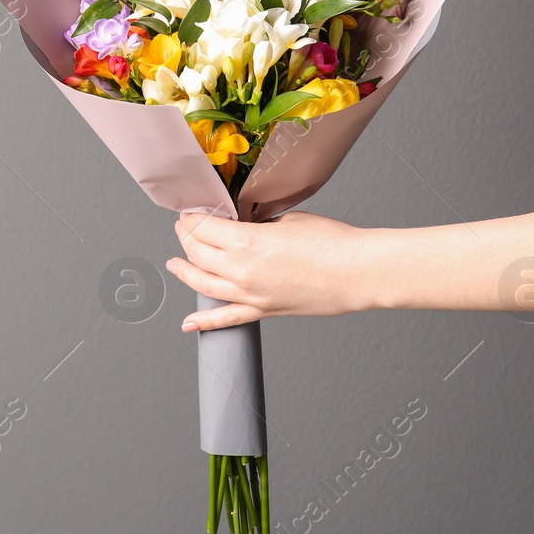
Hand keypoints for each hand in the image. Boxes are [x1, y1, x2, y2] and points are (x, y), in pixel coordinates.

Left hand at [167, 210, 377, 330]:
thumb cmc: (332, 242)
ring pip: (203, 284)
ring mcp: (251, 294)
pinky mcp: (264, 311)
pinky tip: (188, 323)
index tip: (191, 210)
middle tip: (184, 227)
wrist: (358, 273)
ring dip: (183, 271)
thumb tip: (240, 225)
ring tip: (174, 264)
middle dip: (185, 237)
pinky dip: (205, 322)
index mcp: (247, 242)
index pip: (202, 227)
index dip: (192, 216)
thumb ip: (257, 224)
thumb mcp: (286, 220)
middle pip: (196, 253)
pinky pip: (227, 319)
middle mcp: (242, 271)